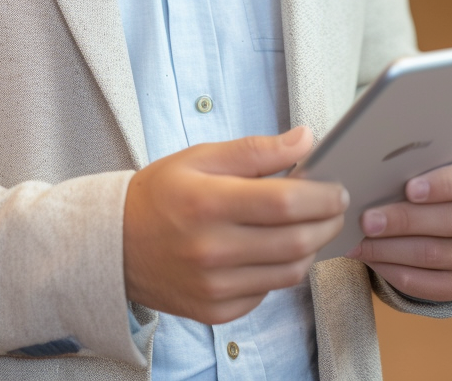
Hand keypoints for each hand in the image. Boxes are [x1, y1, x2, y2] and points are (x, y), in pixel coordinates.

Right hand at [123, 126, 347, 323]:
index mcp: (208, 202)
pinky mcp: (216, 312)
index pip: (285, 203)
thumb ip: (257, 150)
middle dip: (328, 222)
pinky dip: (280, 271)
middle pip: (296, 241)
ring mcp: (215, 286)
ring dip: (311, 247)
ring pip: (290, 272)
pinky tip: (272, 249)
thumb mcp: (201, 157)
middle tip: (335, 206)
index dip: (322, 195)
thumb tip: (306, 139)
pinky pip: (268, 293)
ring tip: (310, 225)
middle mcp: (212, 250)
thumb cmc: (161, 193)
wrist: (115, 244)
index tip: (337, 187)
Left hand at [347, 139, 451, 300]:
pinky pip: (432, 286)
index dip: (447, 184)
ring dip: (393, 250)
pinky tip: (372, 259)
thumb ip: (423, 146)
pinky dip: (397, 272)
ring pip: (438, 255)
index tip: (410, 188)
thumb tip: (381, 152)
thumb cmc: (435, 163)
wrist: (448, 199)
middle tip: (367, 219)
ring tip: (360, 241)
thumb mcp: (438, 148)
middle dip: (405, 221)